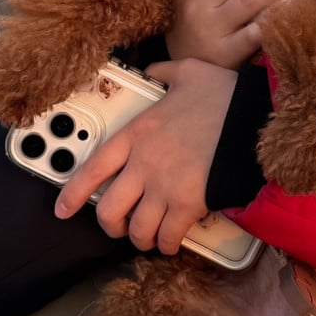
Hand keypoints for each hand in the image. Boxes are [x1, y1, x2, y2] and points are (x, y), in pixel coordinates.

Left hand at [56, 60, 235, 253]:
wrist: (253, 119)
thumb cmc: (223, 97)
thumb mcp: (187, 72)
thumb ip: (163, 74)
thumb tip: (154, 71)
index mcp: (136, 134)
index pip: (92, 170)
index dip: (72, 194)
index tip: (62, 208)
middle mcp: (143, 165)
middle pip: (109, 210)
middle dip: (111, 225)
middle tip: (120, 226)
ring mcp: (164, 187)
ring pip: (138, 230)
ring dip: (141, 238)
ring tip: (148, 236)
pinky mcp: (189, 204)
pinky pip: (168, 236)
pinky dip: (167, 243)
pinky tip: (171, 241)